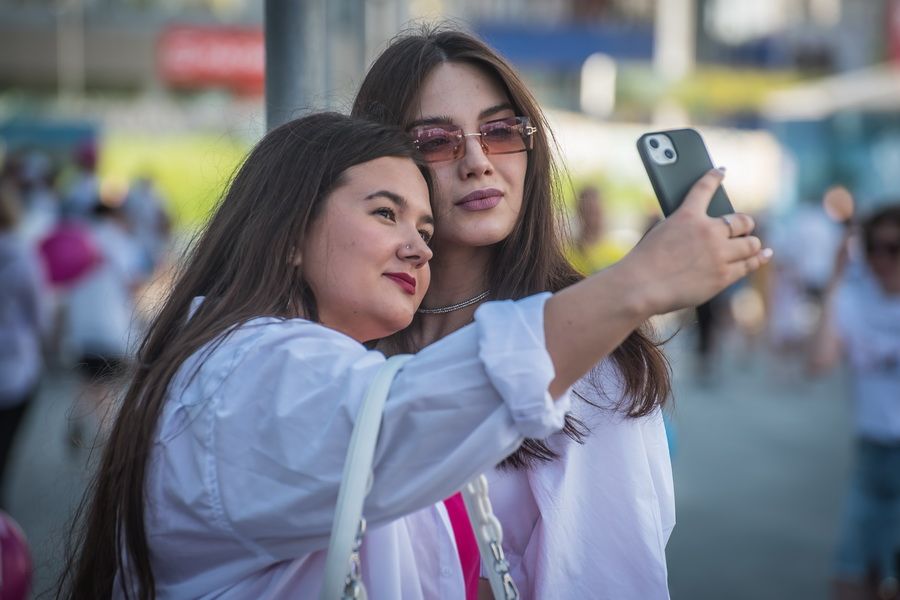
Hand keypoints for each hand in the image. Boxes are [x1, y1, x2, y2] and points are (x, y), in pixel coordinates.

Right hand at [619, 168, 772, 315]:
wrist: (641, 286)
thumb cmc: (644, 261)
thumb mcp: (660, 233)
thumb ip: (684, 227)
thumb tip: (706, 231)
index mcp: (688, 215)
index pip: (704, 188)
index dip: (714, 177)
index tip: (721, 171)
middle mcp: (708, 231)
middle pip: (742, 221)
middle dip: (744, 224)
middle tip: (744, 227)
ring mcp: (719, 254)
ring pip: (750, 244)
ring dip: (751, 244)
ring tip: (752, 245)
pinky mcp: (723, 276)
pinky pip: (749, 265)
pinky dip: (757, 259)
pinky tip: (764, 254)